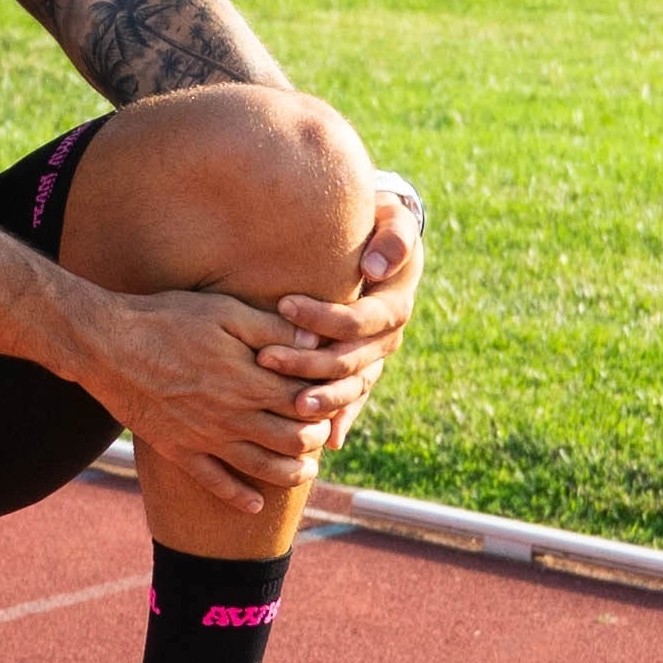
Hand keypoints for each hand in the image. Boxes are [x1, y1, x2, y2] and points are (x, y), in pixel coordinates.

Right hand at [79, 286, 354, 510]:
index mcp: (249, 380)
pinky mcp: (179, 451)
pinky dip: (240, 498)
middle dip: (315, 438)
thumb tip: (316, 337)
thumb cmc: (166, 320)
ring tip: (306, 470)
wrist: (107, 347)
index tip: (330, 393)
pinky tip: (254, 505)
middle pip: (292, 439)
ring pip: (262, 468)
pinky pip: (215, 484)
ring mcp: (206, 438)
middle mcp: (233, 416)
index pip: (305, 400)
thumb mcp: (223, 311)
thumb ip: (271, 328)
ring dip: (291, 473)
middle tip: (322, 432)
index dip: (325, 399)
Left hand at [261, 191, 424, 453]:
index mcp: (394, 307)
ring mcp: (376, 359)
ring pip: (352, 387)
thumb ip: (395, 239)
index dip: (323, 317)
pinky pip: (355, 400)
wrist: (387, 247)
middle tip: (267, 359)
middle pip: (349, 360)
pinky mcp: (364, 370)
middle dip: (309, 363)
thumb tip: (375, 268)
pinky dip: (342, 419)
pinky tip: (326, 441)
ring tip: (291, 407)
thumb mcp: (395, 222)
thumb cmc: (384, 227)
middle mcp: (387, 339)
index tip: (284, 304)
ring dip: (324, 398)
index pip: (357, 320)